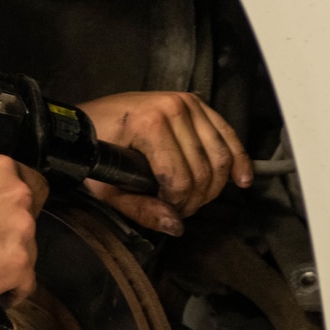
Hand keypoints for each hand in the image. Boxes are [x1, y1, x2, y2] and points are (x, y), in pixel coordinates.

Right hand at [0, 153, 46, 303]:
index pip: (30, 181)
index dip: (17, 200)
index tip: (3, 212)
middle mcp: (17, 197)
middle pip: (29, 216)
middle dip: (10, 230)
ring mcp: (22, 233)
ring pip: (27, 249)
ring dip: (8, 259)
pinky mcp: (18, 268)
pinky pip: (24, 284)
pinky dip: (11, 290)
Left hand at [78, 92, 250, 235]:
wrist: (88, 119)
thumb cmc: (95, 151)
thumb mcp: (107, 188)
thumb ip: (141, 210)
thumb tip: (177, 226)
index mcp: (150, 125)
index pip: (181, 179)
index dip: (178, 204)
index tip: (166, 210)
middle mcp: (173, 109)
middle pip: (204, 169)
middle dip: (197, 198)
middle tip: (181, 208)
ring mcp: (187, 103)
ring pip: (220, 155)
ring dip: (215, 185)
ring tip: (198, 197)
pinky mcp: (196, 102)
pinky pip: (227, 134)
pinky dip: (238, 158)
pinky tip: (241, 179)